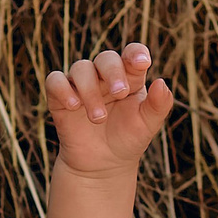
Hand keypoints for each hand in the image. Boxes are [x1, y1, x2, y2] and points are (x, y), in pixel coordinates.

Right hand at [46, 44, 174, 177]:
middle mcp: (104, 75)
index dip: (136, 53)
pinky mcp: (60, 97)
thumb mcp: (148, 125)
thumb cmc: (128, 139)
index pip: (132, 53)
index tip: (142, 63)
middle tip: (120, 93)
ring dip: (90, 90)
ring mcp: (81, 84)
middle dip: (113, 73)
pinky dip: (63, 89)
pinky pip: (55, 81)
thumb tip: (162, 82)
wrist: (102, 165)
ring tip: (99, 118)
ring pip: (81, 68)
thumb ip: (159, 105)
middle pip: (106, 58)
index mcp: (129, 76)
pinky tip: (74, 106)